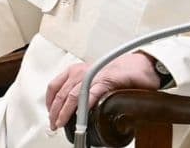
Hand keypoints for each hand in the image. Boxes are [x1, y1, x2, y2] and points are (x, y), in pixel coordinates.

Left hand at [45, 52, 160, 130]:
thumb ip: (83, 91)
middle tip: (54, 124)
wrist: (140, 66)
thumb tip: (73, 109)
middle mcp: (82, 71)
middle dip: (54, 111)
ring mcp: (94, 76)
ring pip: (72, 96)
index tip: (50, 114)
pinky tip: (80, 116)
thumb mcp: (94, 79)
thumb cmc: (119, 73)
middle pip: (61, 93)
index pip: (54, 86)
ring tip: (62, 123)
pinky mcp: (106, 81)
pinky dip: (83, 106)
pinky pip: (91, 94)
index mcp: (77, 70)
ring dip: (64, 112)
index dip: (49, 102)